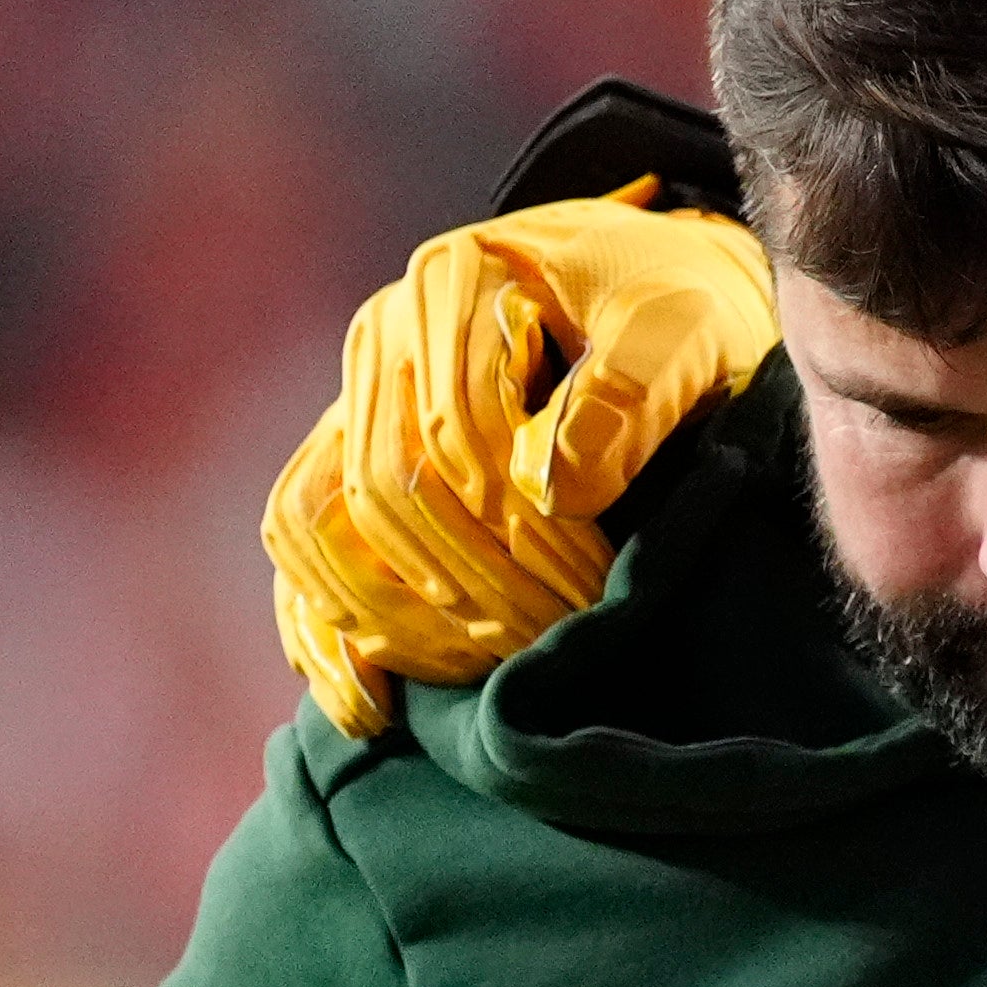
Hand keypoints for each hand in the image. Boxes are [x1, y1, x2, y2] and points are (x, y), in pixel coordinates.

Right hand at [260, 187, 777, 729]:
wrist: (654, 291)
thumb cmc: (677, 307)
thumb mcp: (685, 327)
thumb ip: (632, 390)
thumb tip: (554, 489)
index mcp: (454, 283)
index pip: (458, 430)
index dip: (520, 522)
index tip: (588, 584)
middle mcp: (383, 336)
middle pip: (386, 485)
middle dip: (469, 577)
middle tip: (550, 638)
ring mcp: (353, 397)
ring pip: (323, 522)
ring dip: (396, 612)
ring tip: (478, 671)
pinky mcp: (345, 452)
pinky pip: (301, 543)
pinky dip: (322, 625)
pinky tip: (365, 703)